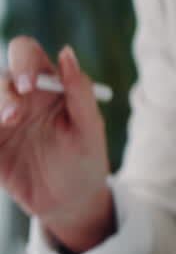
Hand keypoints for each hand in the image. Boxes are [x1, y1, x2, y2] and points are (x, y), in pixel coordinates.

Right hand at [0, 38, 112, 253]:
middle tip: (14, 118)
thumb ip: (79, 91)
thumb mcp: (89, 130)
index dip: (22, 63)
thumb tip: (67, 52)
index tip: (31, 86)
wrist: (69, 202)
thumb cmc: (85, 161)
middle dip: (2, 93)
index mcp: (45, 85)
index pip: (25, 54)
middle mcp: (18, 96)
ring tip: (6, 126)